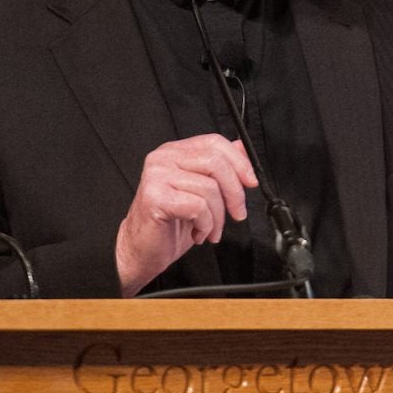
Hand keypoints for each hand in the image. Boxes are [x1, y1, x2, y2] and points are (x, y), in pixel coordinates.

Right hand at [115, 133, 256, 295]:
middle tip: (237, 213)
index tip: (251, 182)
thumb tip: (243, 150)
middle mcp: (163, 158)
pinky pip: (198, 207)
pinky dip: (206, 224)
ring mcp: (157, 176)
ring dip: (218, 217)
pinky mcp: (155, 197)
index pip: (214, 142)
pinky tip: (198, 233)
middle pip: (216, 163)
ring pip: (209, 188)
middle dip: (235, 192)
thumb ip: (219, 168)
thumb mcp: (202, 193)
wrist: (141, 250)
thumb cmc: (170, 224)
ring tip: (210, 230)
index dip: (240, 162)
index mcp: (175, 152)